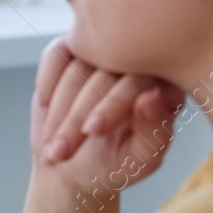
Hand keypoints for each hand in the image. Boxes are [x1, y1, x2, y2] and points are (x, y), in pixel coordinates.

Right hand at [31, 38, 183, 192]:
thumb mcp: (140, 160)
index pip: (139, 81)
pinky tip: (46, 108)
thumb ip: (154, 133)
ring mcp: (103, 54)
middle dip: (77, 114)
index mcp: (165, 86)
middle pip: (105, 73)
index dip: (112, 104)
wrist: (70, 160)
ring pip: (78, 65)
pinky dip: (47, 80)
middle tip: (60, 151)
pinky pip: (57, 53)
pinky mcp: (73, 49)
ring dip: (58, 107)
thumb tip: (151, 96)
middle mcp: (137, 63)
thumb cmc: (113, 163)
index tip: (91, 130)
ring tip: (52, 146)